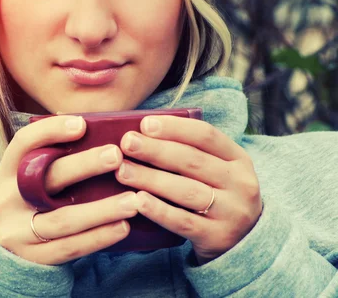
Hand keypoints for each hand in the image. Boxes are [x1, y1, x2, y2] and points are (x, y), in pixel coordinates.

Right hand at [0, 115, 135, 264]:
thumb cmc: (29, 200)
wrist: (4, 248)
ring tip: (133, 201)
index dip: (50, 131)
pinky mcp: (33, 258)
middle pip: (47, 179)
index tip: (82, 124)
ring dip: (102, 210)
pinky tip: (123, 227)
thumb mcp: (27, 177)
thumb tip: (90, 126)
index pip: (23, 143)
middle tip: (117, 156)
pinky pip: (70, 247)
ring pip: (63, 219)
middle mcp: (7, 200)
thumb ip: (50, 156)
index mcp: (6, 171)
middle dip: (84, 165)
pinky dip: (99, 237)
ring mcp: (17, 231)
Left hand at [116, 116, 262, 264]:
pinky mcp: (217, 237)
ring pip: (186, 191)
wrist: (244, 244)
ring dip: (151, 178)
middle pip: (193, 161)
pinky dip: (159, 211)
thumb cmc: (216, 195)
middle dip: (155, 150)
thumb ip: (190, 151)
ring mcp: (231, 212)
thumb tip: (142, 131)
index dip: (174, 128)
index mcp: (238, 159)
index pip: (206, 135)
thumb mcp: (217, 170)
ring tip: (123, 171)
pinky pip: (183, 222)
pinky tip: (138, 201)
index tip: (145, 124)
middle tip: (127, 143)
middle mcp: (240, 183)